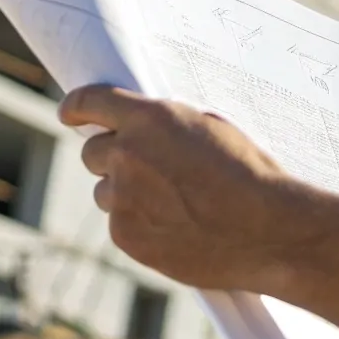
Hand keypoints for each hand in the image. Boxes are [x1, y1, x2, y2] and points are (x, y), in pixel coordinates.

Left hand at [60, 85, 320, 294]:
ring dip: (127, 194)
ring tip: (173, 204)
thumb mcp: (210, 130)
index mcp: (149, 118)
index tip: (69, 114)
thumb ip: (166, 126)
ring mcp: (123, 198)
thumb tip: (141, 129)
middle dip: (112, 157)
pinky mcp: (126, 235)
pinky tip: (177, 228)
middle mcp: (127, 154)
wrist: (269, 230)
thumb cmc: (250, 174)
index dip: (75, 108)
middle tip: (143, 169)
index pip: (89, 103)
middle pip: (93, 153)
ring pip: (107, 192)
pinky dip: (141, 225)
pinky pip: (122, 225)